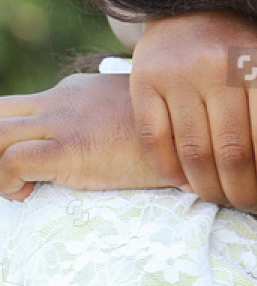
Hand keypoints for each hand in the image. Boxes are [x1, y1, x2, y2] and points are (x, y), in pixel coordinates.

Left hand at [0, 74, 170, 198]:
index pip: (19, 109)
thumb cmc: (179, 133)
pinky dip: (6, 180)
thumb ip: (112, 121)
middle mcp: (64, 99)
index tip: (26, 176)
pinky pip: (12, 159)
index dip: (7, 141)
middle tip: (10, 179)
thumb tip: (107, 147)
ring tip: (15, 190)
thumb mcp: (140, 117)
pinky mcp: (72, 147)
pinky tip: (28, 195)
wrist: (207, 131)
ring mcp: (66, 120)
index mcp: (77, 90)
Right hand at [131, 13, 256, 211]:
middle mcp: (219, 65)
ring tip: (225, 200)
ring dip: (210, 189)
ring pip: (194, 153)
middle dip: (244, 191)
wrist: (195, 4)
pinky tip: (190, 184)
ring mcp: (177, 73)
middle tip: (252, 206)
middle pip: (232, 150)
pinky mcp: (143, 82)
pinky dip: (171, 173)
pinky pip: (155, 142)